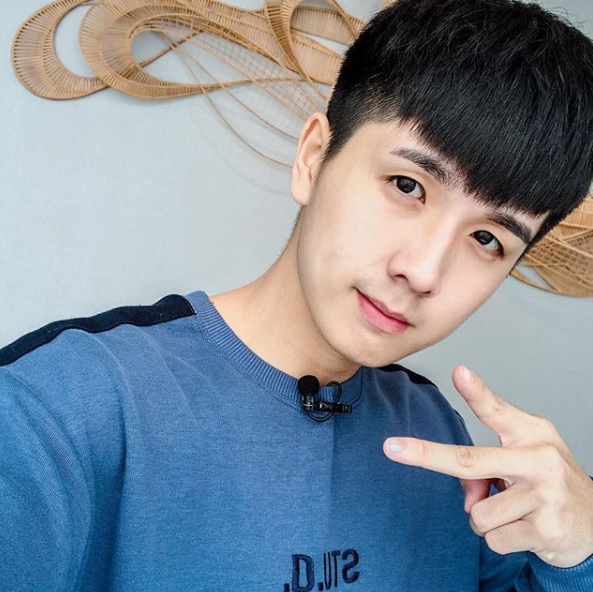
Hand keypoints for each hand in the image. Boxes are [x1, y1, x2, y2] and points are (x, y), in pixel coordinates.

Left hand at [382, 365, 592, 567]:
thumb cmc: (548, 482)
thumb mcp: (522, 464)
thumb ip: (486, 470)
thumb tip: (468, 500)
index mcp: (532, 434)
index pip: (498, 411)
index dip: (477, 392)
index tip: (459, 373)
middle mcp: (540, 458)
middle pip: (469, 461)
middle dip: (427, 455)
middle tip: (392, 448)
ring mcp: (546, 494)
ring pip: (478, 512)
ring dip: (487, 520)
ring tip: (516, 512)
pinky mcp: (547, 529)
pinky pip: (493, 538)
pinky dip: (501, 539)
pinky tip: (527, 530)